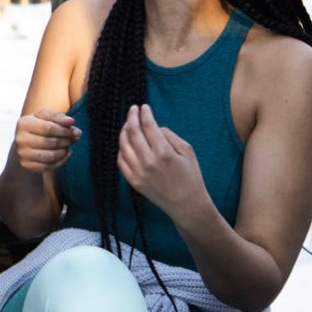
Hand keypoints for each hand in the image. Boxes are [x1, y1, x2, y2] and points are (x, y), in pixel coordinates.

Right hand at [13, 107, 81, 172]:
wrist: (24, 142)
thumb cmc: (38, 126)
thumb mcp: (45, 117)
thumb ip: (58, 117)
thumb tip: (71, 121)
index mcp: (24, 123)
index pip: (49, 128)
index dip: (65, 131)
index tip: (76, 132)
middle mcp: (21, 139)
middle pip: (51, 142)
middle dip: (66, 141)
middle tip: (75, 139)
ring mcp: (22, 153)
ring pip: (50, 156)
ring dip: (64, 152)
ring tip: (68, 146)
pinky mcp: (27, 164)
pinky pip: (48, 166)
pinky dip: (61, 161)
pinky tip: (65, 154)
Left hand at [118, 104, 204, 220]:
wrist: (187, 205)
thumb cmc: (191, 177)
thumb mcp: (188, 152)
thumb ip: (170, 136)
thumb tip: (154, 127)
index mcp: (164, 153)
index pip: (149, 127)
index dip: (145, 114)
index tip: (143, 107)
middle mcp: (148, 162)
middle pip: (133, 133)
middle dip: (132, 117)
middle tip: (133, 109)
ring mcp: (138, 173)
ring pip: (123, 145)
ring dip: (124, 131)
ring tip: (128, 124)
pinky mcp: (133, 181)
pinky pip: (121, 160)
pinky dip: (121, 148)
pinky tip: (126, 142)